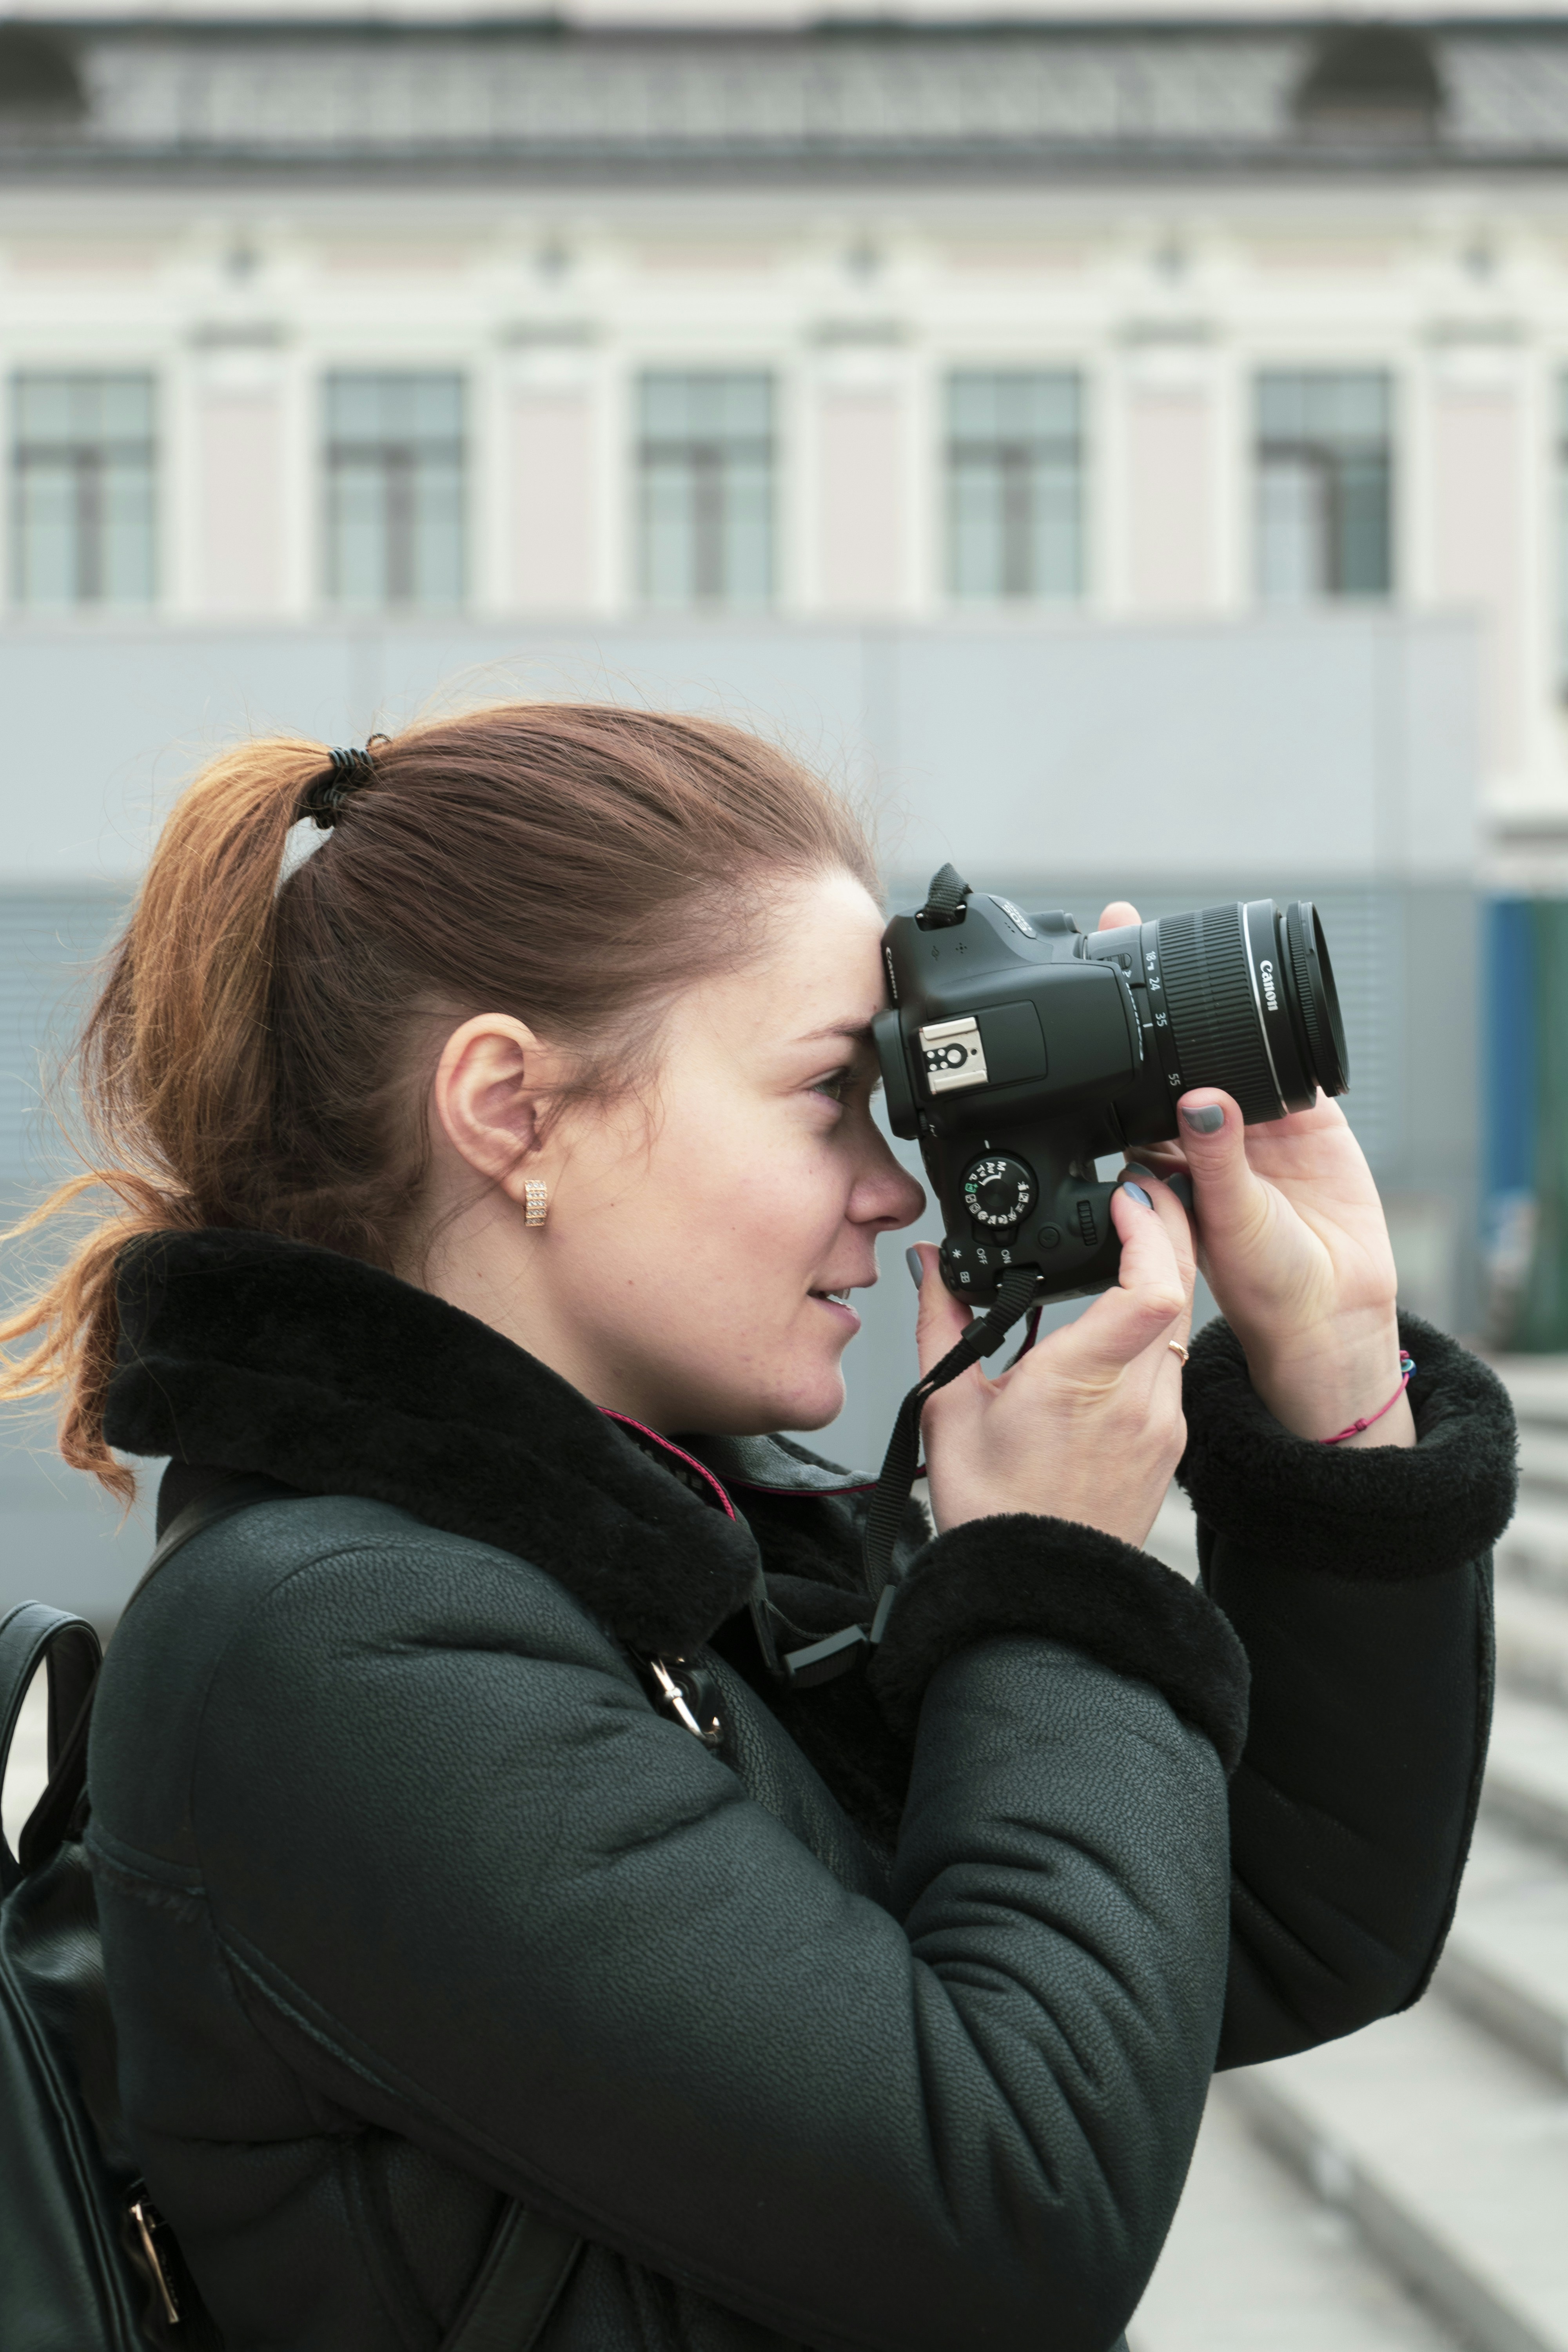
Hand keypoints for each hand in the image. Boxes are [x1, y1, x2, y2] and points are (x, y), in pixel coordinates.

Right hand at [913, 1178, 1193, 1550]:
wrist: (1040, 1589)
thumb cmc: (995, 1509)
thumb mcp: (949, 1408)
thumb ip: (943, 1323)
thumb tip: (931, 1266)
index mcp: (1082, 1381)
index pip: (1150, 1290)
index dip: (1149, 1230)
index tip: (1125, 1197)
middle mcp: (1138, 1398)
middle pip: (1179, 1289)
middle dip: (1165, 1229)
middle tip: (1138, 1196)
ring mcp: (1163, 1420)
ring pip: (1181, 1324)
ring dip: (1162, 1277)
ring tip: (1128, 1247)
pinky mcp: (1171, 1440)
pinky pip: (1174, 1364)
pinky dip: (1155, 1328)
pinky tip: (1121, 1324)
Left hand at [1099, 900, 1412, 1449]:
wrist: (1333, 1308)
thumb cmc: (1263, 1284)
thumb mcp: (1225, 1223)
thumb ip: (1214, 1163)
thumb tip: (1199, 1103)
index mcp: (1164, 1160)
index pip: (1125, 1086)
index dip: (1106, 1041)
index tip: (1083, 987)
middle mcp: (1201, 1136)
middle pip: (1171, 1051)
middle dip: (1148, 994)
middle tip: (1121, 924)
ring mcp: (1253, 1124)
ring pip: (1226, 1049)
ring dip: (1210, 1001)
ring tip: (1184, 941)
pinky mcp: (1307, 1119)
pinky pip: (1289, 1067)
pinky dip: (1280, 1035)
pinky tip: (1266, 998)